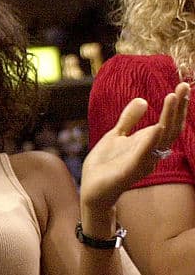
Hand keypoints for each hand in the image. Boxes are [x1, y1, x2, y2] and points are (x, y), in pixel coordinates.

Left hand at [80, 82, 188, 210]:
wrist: (92, 188)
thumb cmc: (106, 163)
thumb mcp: (116, 135)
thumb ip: (129, 119)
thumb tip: (142, 99)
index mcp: (148, 143)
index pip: (168, 122)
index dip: (176, 105)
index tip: (182, 86)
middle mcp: (151, 152)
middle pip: (170, 128)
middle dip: (177, 107)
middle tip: (184, 86)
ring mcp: (143, 161)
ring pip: (162, 139)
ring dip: (168, 118)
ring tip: (172, 97)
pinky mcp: (130, 171)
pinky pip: (145, 156)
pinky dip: (152, 141)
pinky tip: (157, 127)